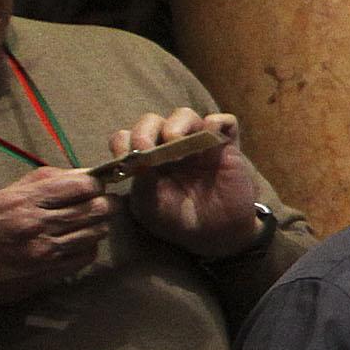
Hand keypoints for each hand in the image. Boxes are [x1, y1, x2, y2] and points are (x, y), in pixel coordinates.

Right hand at [0, 168, 112, 322]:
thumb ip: (36, 183)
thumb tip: (76, 173)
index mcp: (21, 202)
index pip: (82, 186)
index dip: (95, 182)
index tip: (92, 184)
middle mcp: (37, 226)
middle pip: (98, 208)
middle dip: (104, 202)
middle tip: (96, 202)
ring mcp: (46, 254)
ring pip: (98, 232)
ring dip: (97, 224)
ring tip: (84, 222)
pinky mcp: (49, 275)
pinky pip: (87, 256)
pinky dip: (88, 246)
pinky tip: (75, 242)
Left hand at [110, 107, 260, 257]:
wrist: (216, 234)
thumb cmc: (179, 220)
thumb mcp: (150, 208)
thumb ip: (140, 185)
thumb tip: (129, 168)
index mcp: (147, 160)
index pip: (128, 137)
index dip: (124, 141)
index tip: (123, 156)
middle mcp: (169, 147)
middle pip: (152, 121)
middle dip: (144, 130)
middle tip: (145, 147)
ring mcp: (197, 144)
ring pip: (184, 115)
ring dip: (176, 124)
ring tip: (174, 141)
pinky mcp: (225, 145)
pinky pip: (224, 121)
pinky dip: (217, 121)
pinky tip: (210, 134)